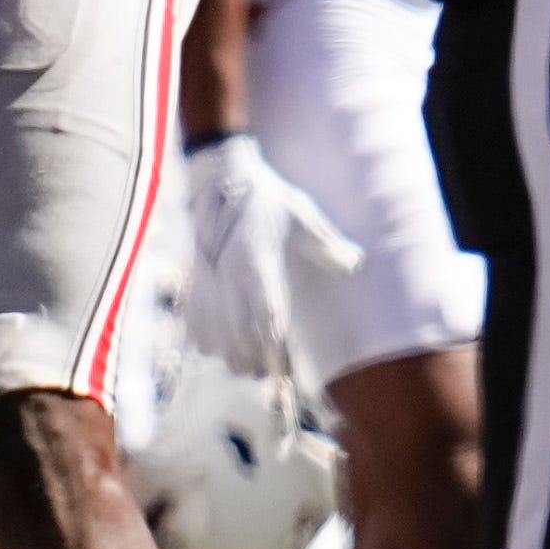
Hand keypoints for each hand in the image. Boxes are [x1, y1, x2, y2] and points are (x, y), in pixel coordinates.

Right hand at [178, 132, 359, 384]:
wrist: (222, 176)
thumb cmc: (267, 198)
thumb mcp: (302, 216)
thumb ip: (328, 244)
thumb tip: (356, 263)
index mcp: (256, 261)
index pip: (266, 312)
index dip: (273, 341)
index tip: (282, 360)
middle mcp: (229, 275)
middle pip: (236, 334)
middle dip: (250, 359)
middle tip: (265, 372)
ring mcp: (208, 279)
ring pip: (212, 332)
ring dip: (228, 353)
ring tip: (243, 366)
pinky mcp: (194, 278)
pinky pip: (193, 319)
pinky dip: (205, 338)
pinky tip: (217, 345)